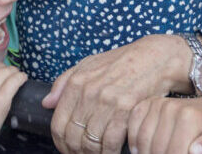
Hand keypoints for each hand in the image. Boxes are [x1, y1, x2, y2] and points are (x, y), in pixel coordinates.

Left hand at [43, 35, 190, 153]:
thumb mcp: (88, 64)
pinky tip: (111, 151)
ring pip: (90, 143)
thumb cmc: (121, 62)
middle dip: (75, 152)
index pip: (58, 124)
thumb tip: (47, 103)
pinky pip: (110, 143)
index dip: (60, 143)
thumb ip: (64, 82)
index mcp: (76, 83)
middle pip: (72, 137)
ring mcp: (107, 102)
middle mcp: (89, 93)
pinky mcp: (126, 110)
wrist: (154, 58)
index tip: (67, 149)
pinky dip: (108, 152)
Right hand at [128, 96, 201, 153]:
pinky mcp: (149, 103)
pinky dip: (133, 140)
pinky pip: (133, 124)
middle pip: (157, 148)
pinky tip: (139, 150)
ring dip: (145, 153)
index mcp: (189, 117)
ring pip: (143, 139)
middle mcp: (171, 107)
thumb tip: (196, 151)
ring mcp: (158, 104)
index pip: (175, 152)